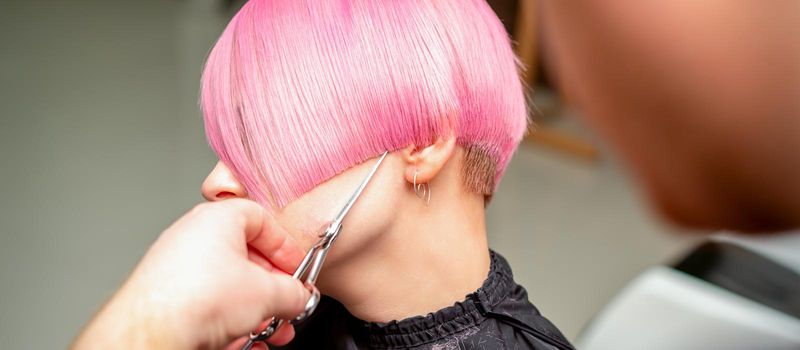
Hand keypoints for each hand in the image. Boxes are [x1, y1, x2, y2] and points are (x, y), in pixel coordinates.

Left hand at [72, 199, 308, 349]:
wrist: (152, 333)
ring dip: (254, 312)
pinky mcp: (166, 296)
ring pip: (227, 287)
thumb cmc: (197, 299)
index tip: (296, 269)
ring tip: (269, 331)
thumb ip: (292, 292)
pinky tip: (242, 341)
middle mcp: (192, 237)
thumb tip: (298, 296)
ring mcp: (176, 267)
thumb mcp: (267, 293)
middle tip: (286, 307)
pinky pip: (207, 304)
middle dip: (271, 290)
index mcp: (217, 219)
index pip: (261, 219)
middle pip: (245, 258)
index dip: (285, 246)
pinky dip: (228, 322)